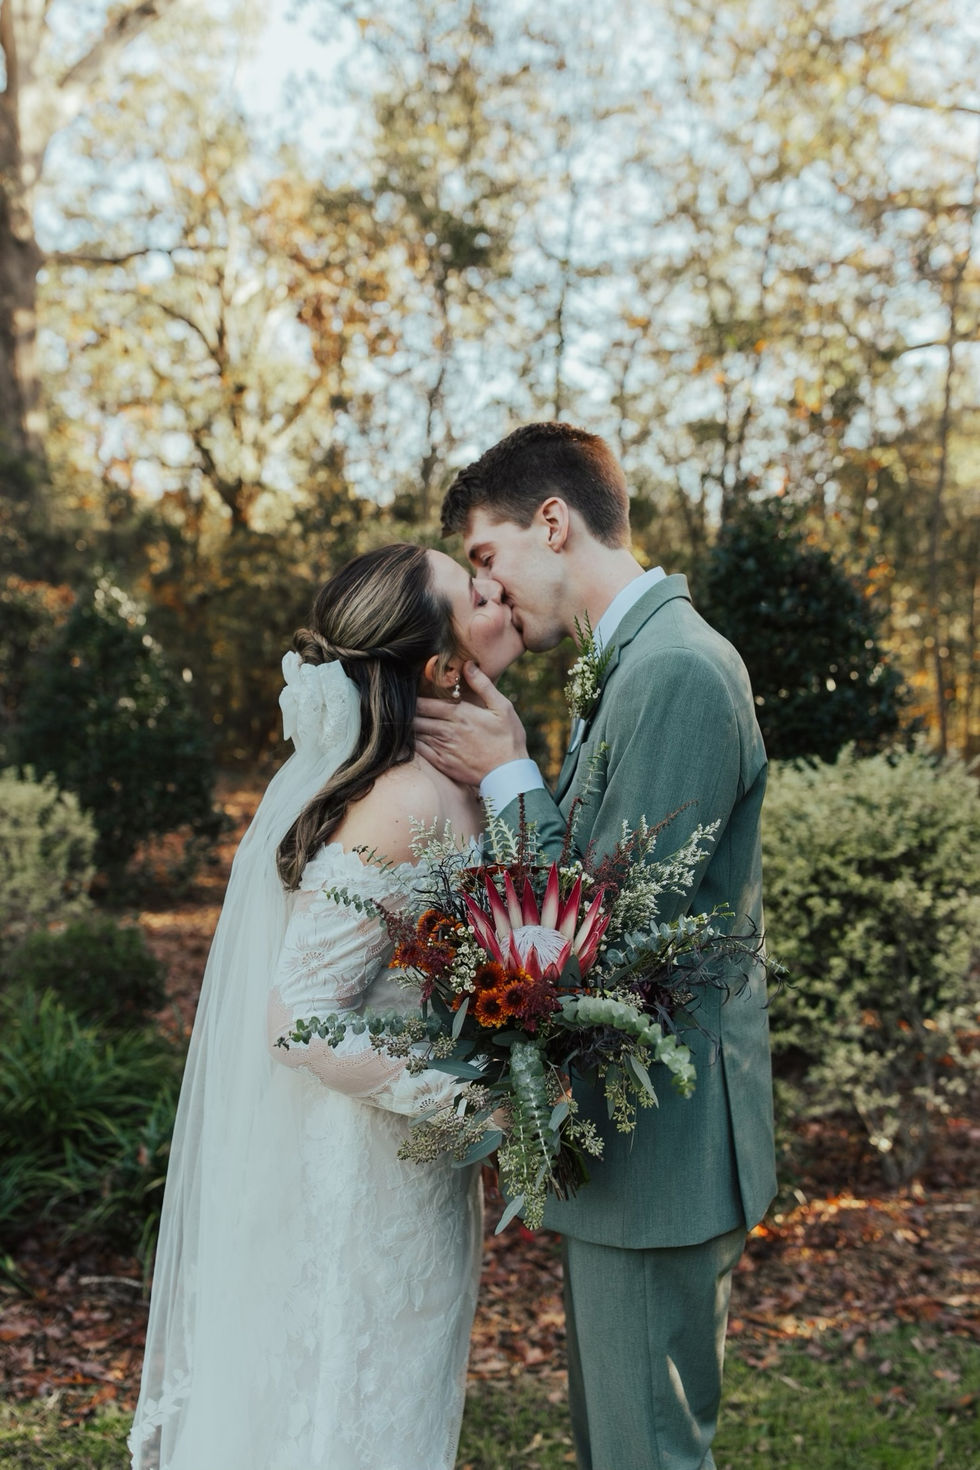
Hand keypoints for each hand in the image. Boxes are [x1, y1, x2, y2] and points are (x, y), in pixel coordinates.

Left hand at [415, 661, 528, 785]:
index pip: (423, 703)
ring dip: (409, 726)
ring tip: (405, 721)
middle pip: (415, 718)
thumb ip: (482, 685)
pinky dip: (412, 743)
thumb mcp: (502, 707)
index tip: (409, 693)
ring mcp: (443, 748)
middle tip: (403, 706)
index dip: (412, 698)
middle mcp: (447, 730)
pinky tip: (412, 739)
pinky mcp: (442, 764)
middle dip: (408, 711)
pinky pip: (419, 751)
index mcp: (459, 714)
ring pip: (415, 733)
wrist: (509, 774)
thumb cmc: (508, 738)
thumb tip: (468, 665)